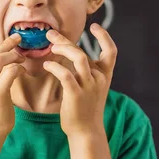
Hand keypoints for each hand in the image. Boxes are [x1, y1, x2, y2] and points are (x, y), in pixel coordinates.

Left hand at [43, 23, 116, 137]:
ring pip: (79, 58)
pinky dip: (55, 67)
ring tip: (51, 47)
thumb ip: (85, 70)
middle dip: (65, 41)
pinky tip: (47, 64)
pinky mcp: (75, 94)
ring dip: (63, 49)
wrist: (86, 131)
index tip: (95, 26)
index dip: (104, 37)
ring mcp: (88, 86)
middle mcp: (99, 78)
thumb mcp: (91, 86)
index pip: (111, 52)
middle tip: (51, 34)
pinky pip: (65, 74)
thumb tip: (70, 52)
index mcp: (105, 75)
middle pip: (83, 52)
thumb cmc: (85, 108)